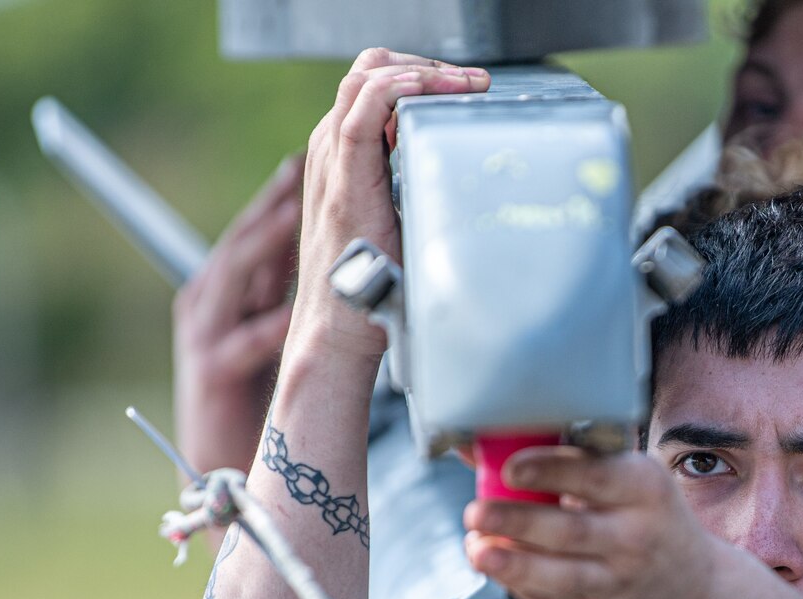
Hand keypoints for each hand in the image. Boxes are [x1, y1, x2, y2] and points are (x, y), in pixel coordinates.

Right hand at [173, 154, 301, 477]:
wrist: (218, 457)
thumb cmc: (251, 389)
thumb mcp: (268, 325)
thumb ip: (286, 286)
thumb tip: (327, 245)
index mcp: (224, 288)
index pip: (253, 233)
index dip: (275, 195)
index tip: (304, 160)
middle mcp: (207, 301)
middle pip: (239, 242)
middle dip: (268, 205)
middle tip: (298, 169)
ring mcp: (203, 334)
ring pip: (232, 277)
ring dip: (263, 245)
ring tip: (293, 215)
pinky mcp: (211, 372)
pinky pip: (241, 343)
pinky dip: (265, 325)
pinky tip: (289, 311)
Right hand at [290, 50, 488, 361]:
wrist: (337, 328)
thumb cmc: (371, 288)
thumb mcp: (401, 225)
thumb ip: (415, 194)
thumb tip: (466, 185)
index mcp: (344, 156)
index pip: (374, 86)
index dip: (420, 74)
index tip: (465, 88)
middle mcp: (331, 149)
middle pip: (369, 71)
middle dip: (425, 67)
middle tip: (471, 83)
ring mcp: (332, 161)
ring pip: (365, 79)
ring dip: (422, 73)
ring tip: (466, 85)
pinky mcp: (341, 180)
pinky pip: (361, 112)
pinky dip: (396, 90)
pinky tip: (430, 91)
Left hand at [462, 447, 726, 598]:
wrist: (689, 592)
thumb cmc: (645, 519)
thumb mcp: (629, 479)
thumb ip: (565, 462)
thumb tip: (478, 447)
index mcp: (645, 489)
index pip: (595, 477)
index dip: (548, 472)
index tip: (510, 469)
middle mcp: (636, 538)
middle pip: (570, 530)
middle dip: (517, 521)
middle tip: (476, 511)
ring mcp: (616, 583)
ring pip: (559, 576)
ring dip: (511, 562)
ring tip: (476, 548)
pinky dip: (515, 582)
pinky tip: (493, 564)